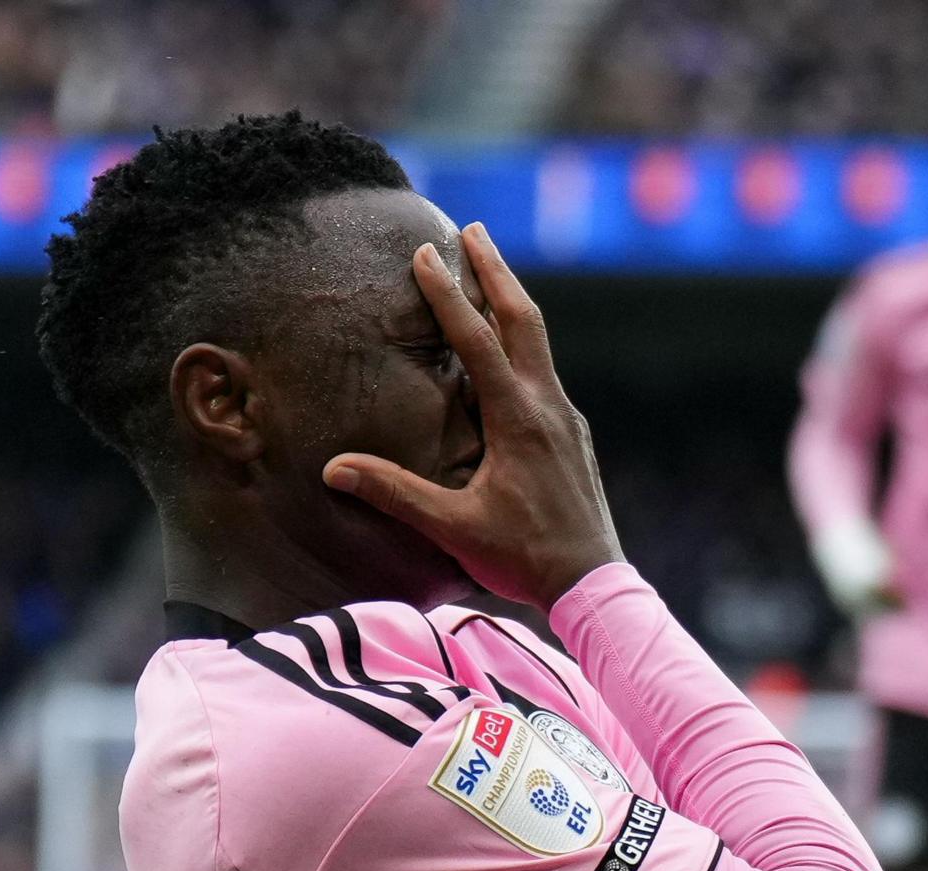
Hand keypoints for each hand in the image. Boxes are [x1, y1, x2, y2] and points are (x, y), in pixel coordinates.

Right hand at [321, 223, 624, 608]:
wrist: (592, 584)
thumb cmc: (523, 558)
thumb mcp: (452, 528)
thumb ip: (395, 493)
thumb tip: (335, 469)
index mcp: (518, 419)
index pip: (478, 341)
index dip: (448, 296)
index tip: (424, 255)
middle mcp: (547, 406)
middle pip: (522, 319)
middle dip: (495, 271)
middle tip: (472, 229)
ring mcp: (564, 418)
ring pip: (538, 342)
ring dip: (512, 300)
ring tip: (490, 268)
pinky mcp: (571, 435)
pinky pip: (543, 370)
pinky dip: (522, 340)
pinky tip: (508, 346)